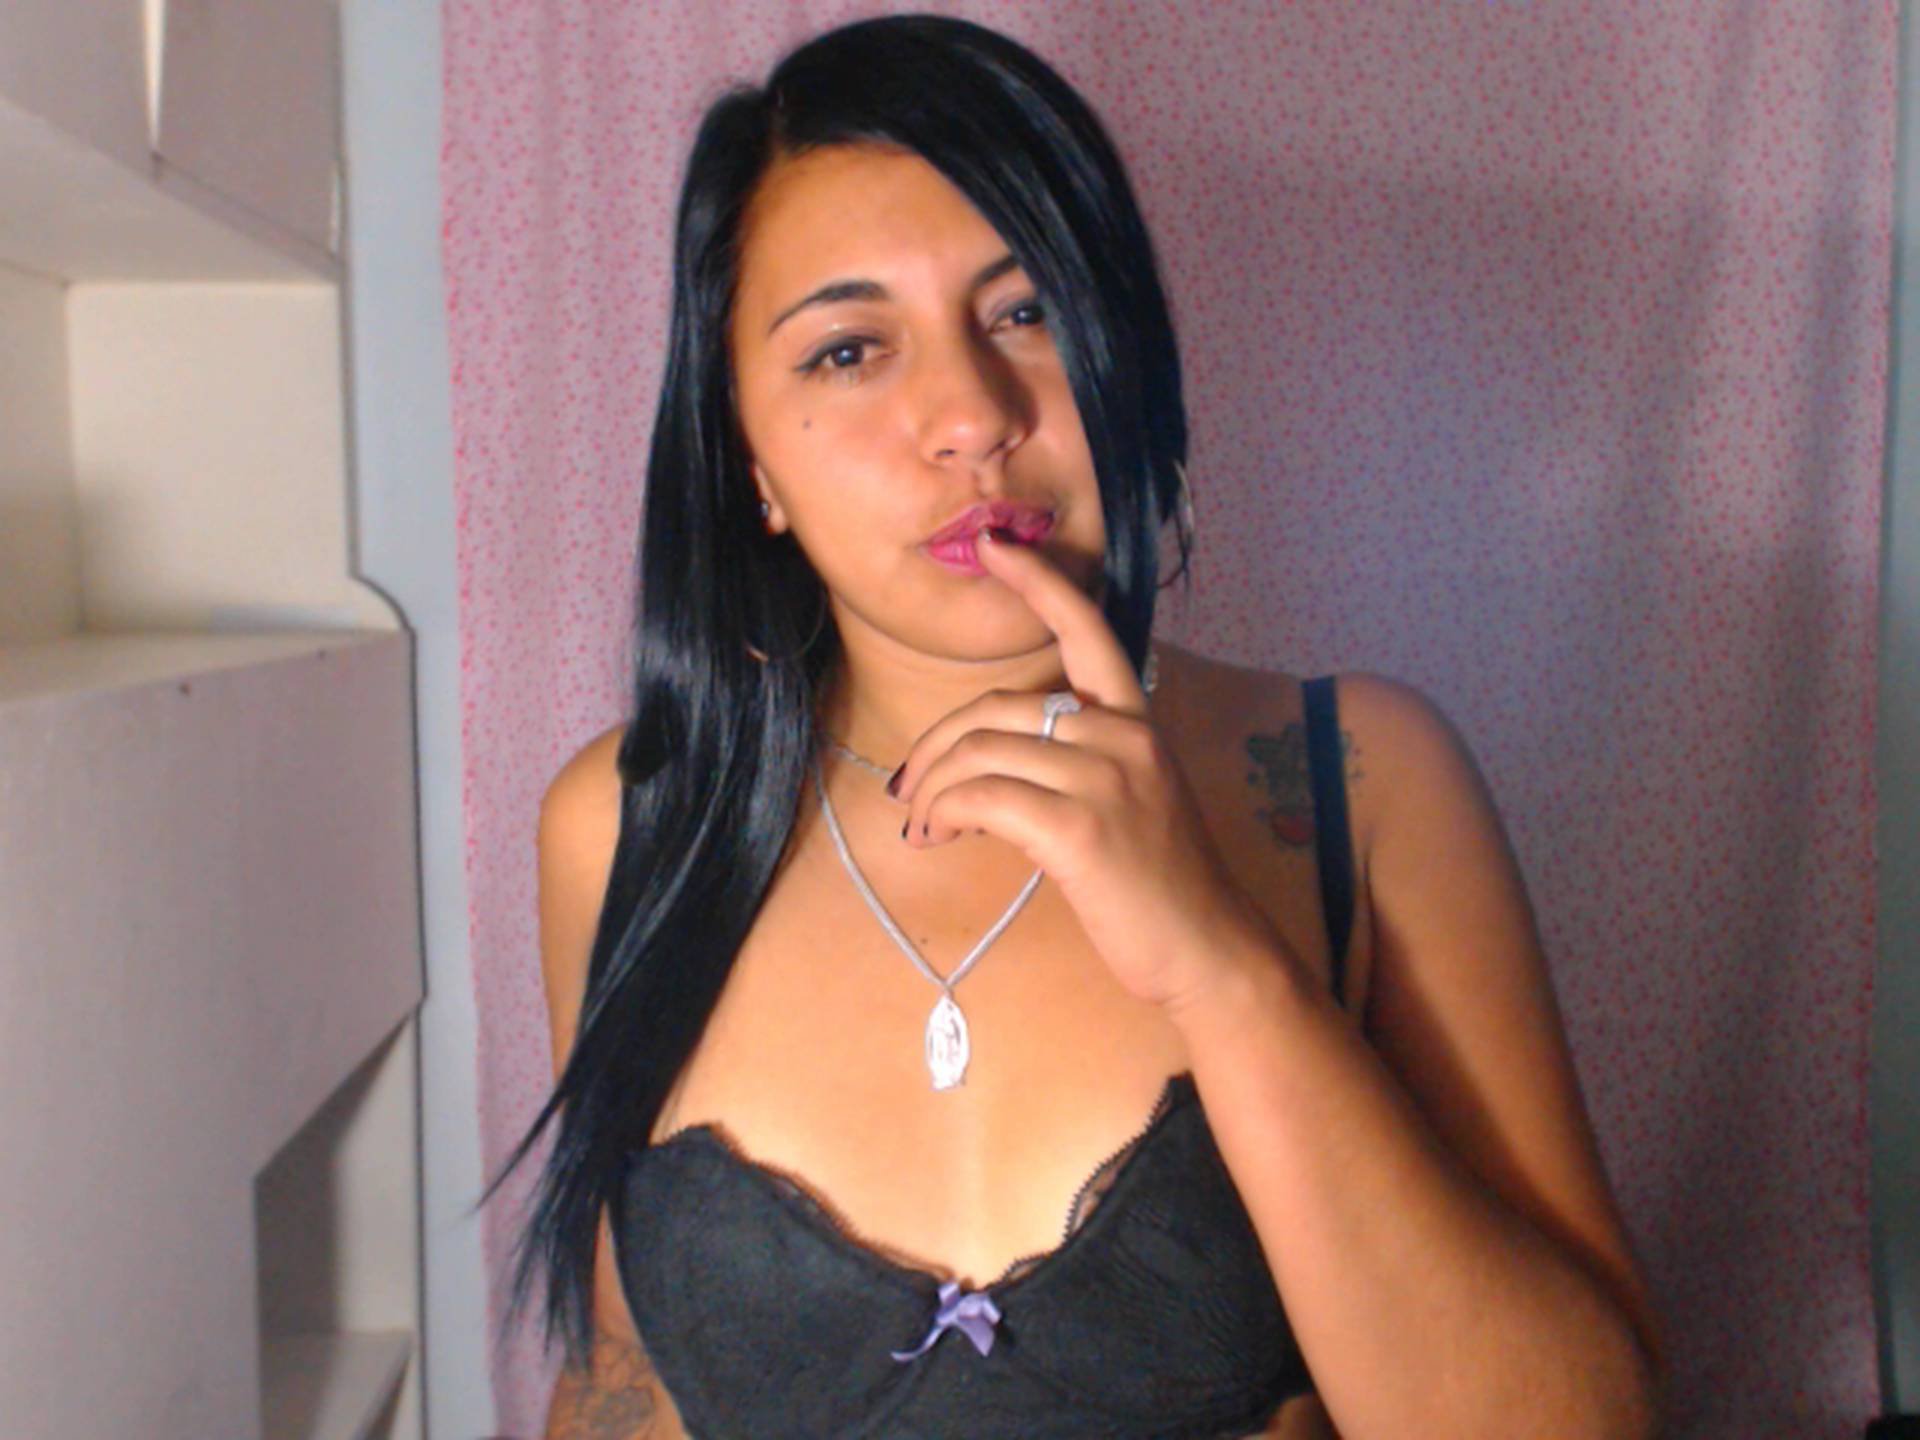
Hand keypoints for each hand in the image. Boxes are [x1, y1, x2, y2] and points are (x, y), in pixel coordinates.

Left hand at [890, 526, 1299, 1012]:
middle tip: (907, 790)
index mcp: (1136, 721)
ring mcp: (1104, 779)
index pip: (1088, 631)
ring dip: (931, 789)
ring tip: (921, 826)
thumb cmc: (1160, 887)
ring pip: (979, 752)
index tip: (993, 545)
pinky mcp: (1081, 829)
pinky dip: (944, 814)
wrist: (1208, 949)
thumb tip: (988, 768)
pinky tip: (938, 837)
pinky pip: (983, 798)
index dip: (1039, 582)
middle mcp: (1123, 736)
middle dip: (935, 745)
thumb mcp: (1130, 802)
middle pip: (996, 707)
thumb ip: (1075, 766)